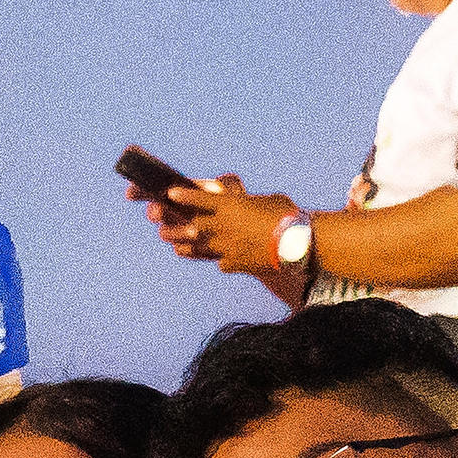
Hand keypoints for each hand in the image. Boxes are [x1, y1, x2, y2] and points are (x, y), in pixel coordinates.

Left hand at [154, 178, 297, 275]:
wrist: (296, 244)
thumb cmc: (287, 215)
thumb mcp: (268, 201)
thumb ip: (251, 203)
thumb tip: (249, 205)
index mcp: (230, 206)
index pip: (199, 199)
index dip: (184, 196)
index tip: (170, 194)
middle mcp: (222, 226)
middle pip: (191, 226)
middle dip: (175, 226)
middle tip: (160, 227)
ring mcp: (225, 247)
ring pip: (199, 247)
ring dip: (187, 247)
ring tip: (177, 247)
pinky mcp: (233, 264)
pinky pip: (222, 262)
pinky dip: (222, 260)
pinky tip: (223, 261)